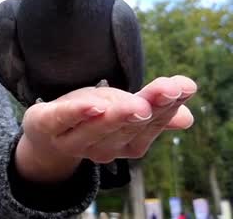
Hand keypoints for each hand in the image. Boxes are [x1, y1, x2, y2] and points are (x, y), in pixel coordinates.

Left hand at [14, 75, 195, 183]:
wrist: (46, 132)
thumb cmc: (91, 116)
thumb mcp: (123, 105)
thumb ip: (153, 108)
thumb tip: (188, 118)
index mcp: (127, 142)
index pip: (151, 123)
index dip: (168, 105)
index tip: (184, 86)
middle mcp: (103, 147)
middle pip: (128, 127)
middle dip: (149, 108)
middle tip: (166, 92)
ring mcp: (72, 140)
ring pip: (98, 128)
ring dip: (118, 115)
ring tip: (137, 103)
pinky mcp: (45, 126)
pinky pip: (62, 121)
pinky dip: (77, 113)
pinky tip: (93, 105)